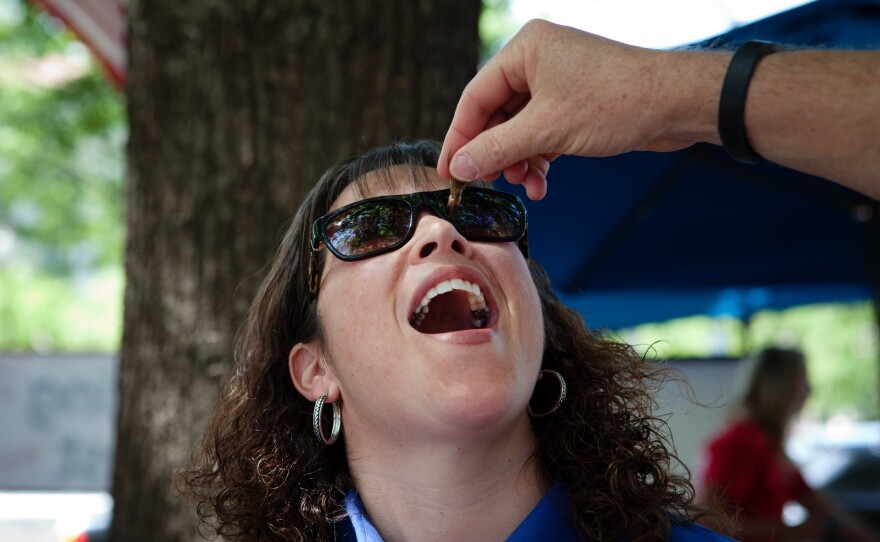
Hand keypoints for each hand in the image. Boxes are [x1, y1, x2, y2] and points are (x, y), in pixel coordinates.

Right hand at [438, 20, 722, 199]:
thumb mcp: (547, 130)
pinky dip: (539, 158)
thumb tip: (459, 167)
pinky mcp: (575, 103)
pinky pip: (543, 132)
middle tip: (488, 184)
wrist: (676, 104)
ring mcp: (558, 82)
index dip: (459, 137)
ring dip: (519, 161)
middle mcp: (538, 61)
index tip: (449, 171)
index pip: (476, 97)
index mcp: (525, 50)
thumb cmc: (616, 102)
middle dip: (495, 153)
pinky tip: (542, 182)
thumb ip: (497, 149)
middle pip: (497, 114)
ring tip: (525, 185)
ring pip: (520, 128)